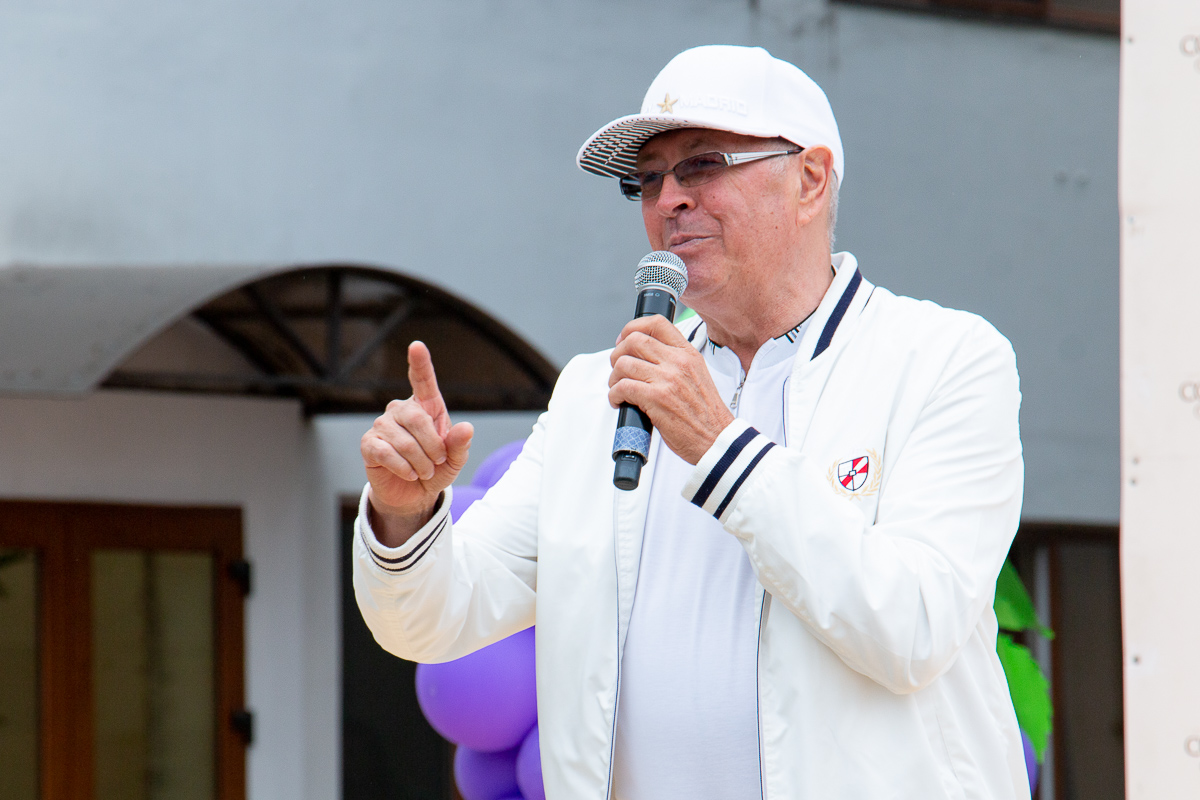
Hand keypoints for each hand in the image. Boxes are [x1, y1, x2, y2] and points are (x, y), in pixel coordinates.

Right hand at [361, 341, 473, 544]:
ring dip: (420, 462)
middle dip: (433, 446)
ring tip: (424, 472)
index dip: (420, 363)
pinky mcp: (369, 444)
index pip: (422, 380)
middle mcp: (401, 409)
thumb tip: (466, 428)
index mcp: (425, 406)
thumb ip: (461, 444)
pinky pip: (385, 452)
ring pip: (403, 440)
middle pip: (417, 418)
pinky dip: (402, 467)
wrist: (413, 493)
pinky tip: (409, 473)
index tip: (416, 346)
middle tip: (437, 463)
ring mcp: (382, 425)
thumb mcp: (455, 460)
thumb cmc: (436, 469)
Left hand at [608, 316, 733, 464]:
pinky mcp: (656, 398)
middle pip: (634, 341)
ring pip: (624, 364)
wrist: (716, 438)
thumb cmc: (704, 414)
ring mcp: (667, 379)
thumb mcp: (696, 375)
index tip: (623, 340)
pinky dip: (614, 395)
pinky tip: (620, 402)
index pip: (657, 323)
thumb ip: (675, 362)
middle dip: (618, 354)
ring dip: (614, 378)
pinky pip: (622, 387)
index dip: (632, 328)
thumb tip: (644, 356)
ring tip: (618, 389)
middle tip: (617, 369)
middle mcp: (678, 362)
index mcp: (688, 354)